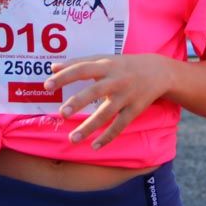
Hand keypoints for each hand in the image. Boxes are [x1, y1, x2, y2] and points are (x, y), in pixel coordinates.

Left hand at [45, 54, 174, 149]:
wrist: (158, 71)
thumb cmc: (124, 65)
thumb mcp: (104, 59)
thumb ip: (79, 62)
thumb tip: (52, 67)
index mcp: (106, 65)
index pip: (82, 69)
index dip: (65, 76)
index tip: (47, 85)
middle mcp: (116, 80)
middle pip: (95, 91)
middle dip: (78, 102)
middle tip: (61, 113)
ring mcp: (126, 96)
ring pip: (107, 113)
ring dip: (89, 127)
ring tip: (72, 139)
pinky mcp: (135, 109)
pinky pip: (120, 125)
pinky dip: (107, 137)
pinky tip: (94, 146)